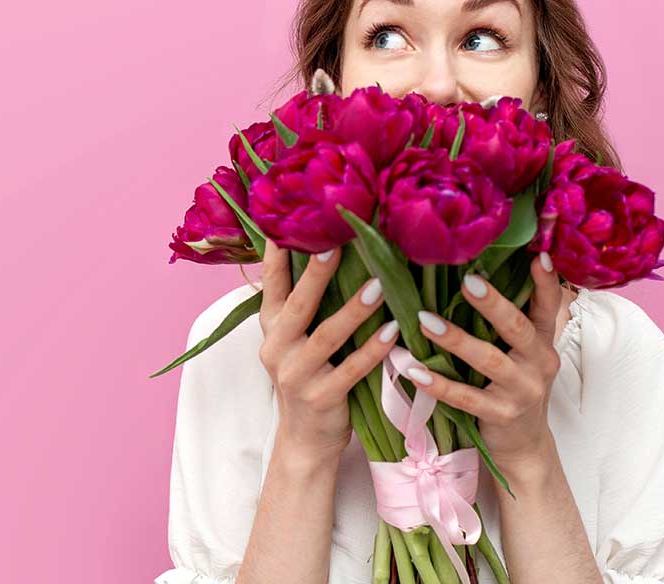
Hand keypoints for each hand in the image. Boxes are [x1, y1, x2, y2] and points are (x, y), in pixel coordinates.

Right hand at [257, 239, 398, 463]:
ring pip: (326, 336)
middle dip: (316, 274)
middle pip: (298, 304)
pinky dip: (372, 351)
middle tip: (335, 243)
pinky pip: (350, 370)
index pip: (271, 283)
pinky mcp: (321, 398)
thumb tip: (325, 251)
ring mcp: (296, 374)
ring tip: (379, 285)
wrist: (304, 441)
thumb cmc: (307, 378)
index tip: (287, 222)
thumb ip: (301, 305)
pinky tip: (392, 333)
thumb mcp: (293, 341)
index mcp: (271, 327)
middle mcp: (277, 347)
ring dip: (353, 310)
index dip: (277, 254)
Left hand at [404, 254, 563, 471]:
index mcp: (543, 341)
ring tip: (424, 321)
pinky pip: (467, 398)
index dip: (545, 282)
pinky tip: (415, 372)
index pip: (548, 306)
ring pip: (490, 361)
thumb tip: (474, 272)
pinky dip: (440, 385)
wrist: (524, 445)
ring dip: (456, 340)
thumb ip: (510, 322)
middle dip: (492, 304)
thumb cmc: (516, 386)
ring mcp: (522, 391)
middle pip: (518, 328)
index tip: (537, 255)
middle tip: (466, 281)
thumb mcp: (524, 354)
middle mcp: (539, 363)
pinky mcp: (501, 415)